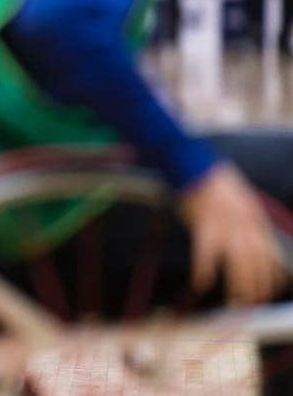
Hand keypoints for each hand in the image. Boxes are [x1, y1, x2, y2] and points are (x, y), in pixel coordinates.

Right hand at [179, 164, 285, 303]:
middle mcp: (245, 225)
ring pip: (238, 263)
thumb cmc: (211, 177)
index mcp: (254, 217)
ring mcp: (226, 227)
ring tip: (236, 301)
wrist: (195, 165)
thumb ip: (245, 214)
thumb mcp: (239, 195)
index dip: (272, 273)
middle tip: (252, 302)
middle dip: (257, 285)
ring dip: (239, 285)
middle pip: (255, 262)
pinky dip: (203, 270)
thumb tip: (248, 231)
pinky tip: (200, 284)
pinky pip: (206, 254)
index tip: (270, 288)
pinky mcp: (204, 227)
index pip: (268, 252)